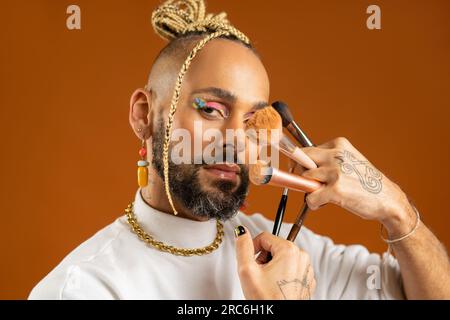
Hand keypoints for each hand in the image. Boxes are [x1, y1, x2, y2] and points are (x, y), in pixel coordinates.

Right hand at [234, 227, 315, 299]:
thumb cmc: (267, 300)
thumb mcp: (247, 270)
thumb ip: (243, 246)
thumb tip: (241, 231)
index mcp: (289, 250)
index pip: (264, 237)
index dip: (253, 248)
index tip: (250, 261)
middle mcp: (302, 257)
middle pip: (274, 247)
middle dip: (263, 259)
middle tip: (258, 274)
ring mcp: (306, 269)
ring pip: (282, 259)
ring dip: (272, 267)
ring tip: (267, 282)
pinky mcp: (307, 281)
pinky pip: (291, 270)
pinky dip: (282, 275)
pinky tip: (276, 287)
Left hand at [294, 137, 415, 235]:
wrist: (388, 199)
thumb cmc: (365, 182)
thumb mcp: (348, 161)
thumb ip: (327, 159)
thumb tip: (298, 164)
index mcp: (339, 145)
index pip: (306, 149)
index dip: (299, 162)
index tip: (298, 169)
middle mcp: (336, 155)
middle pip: (300, 159)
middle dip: (299, 172)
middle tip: (306, 183)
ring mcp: (336, 172)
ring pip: (304, 179)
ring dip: (309, 190)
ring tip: (323, 194)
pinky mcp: (336, 189)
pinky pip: (310, 197)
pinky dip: (313, 203)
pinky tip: (323, 203)